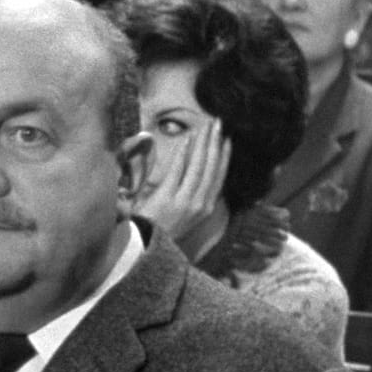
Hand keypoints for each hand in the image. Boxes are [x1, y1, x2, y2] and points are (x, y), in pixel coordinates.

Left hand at [134, 117, 230, 249]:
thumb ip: (193, 197)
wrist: (144, 247)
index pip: (219, 177)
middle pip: (212, 167)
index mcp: (206, 208)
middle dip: (215, 143)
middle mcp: (200, 204)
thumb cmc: (161, 230)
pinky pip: (178, 170)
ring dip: (203, 143)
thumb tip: (196, 175)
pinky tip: (187, 139)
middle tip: (218, 124)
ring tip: (206, 127)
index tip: (227, 140)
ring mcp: (185, 200)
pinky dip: (183, 153)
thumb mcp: (185, 216)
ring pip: (199, 166)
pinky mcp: (168, 197)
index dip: (225, 157)